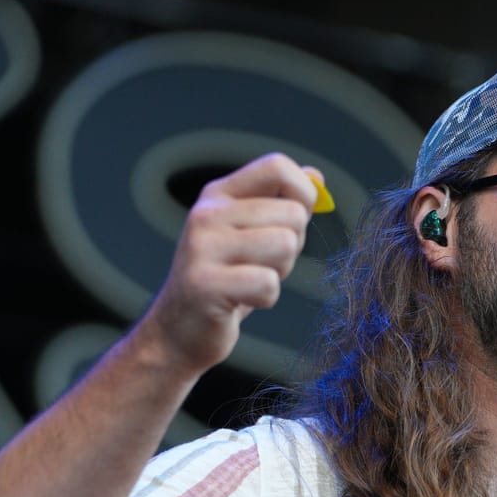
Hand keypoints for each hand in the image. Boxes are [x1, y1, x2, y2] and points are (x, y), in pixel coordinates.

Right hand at [136, 152, 320, 373]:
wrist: (180, 330)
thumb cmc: (226, 281)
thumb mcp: (251, 235)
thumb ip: (281, 204)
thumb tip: (316, 176)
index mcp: (220, 195)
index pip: (277, 166)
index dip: (304, 194)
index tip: (295, 223)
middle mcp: (207, 214)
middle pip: (292, 213)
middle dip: (292, 247)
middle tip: (261, 265)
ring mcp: (202, 247)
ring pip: (285, 244)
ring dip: (280, 272)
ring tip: (251, 280)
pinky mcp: (204, 284)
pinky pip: (268, 283)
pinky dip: (265, 298)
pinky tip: (241, 301)